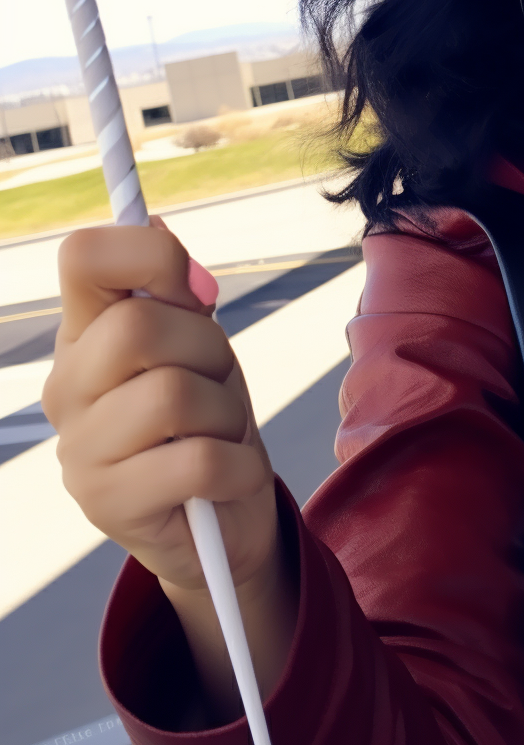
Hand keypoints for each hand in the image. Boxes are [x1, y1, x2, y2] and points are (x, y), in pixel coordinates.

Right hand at [42, 221, 295, 716]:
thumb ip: (178, 290)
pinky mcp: (106, 504)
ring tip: (219, 433)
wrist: (220, 522)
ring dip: (224, 412)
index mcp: (82, 333)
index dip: (149, 253)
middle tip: (216, 382)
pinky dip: (237, 466)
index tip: (193, 289)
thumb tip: (156, 223)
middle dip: (207, 348)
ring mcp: (79, 448)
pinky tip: (230, 476)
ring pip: (172, 394)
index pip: (83, 257)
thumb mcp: (198, 346)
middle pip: (136, 326)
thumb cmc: (207, 420)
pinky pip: (196, 461)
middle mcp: (66, 386)